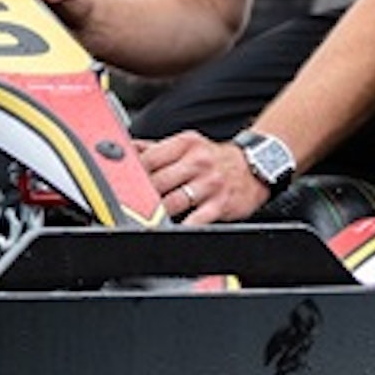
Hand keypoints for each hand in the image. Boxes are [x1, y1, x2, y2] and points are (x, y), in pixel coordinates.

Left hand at [135, 131, 268, 223]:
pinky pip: (196, 219)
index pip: (149, 158)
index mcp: (185, 144)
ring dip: (156, 212)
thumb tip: (125, 149)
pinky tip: (170, 230)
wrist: (254, 167)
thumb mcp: (187, 145)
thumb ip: (156, 148)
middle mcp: (197, 162)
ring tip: (143, 219)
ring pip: (173, 201)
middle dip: (140, 195)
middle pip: (158, 181)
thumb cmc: (213, 158)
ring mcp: (209, 184)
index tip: (120, 183)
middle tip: (127, 205)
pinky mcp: (220, 204)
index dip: (131, 172)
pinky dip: (182, 226)